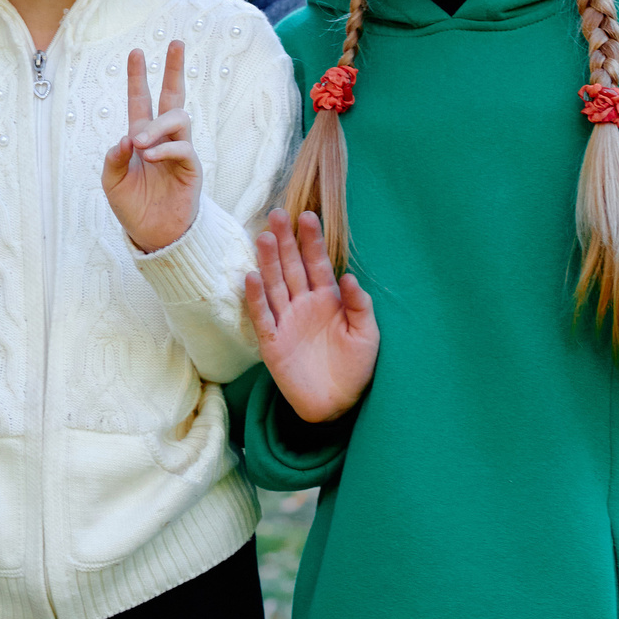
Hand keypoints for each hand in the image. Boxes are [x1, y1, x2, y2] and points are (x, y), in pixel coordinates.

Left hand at [101, 40, 198, 250]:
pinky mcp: (191, 168)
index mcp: (141, 138)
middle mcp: (162, 139)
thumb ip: (114, 158)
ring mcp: (179, 151)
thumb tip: (126, 138)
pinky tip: (149, 155)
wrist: (153, 235)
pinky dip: (165, 148)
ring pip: (178, 118)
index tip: (136, 52)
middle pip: (172, 96)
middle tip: (176, 43)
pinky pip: (183, 147)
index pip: (140, 101)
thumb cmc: (133, 207)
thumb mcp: (112, 181)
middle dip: (174, 69)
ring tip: (140, 142)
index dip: (138, 78)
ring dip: (157, 126)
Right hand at [243, 208, 378, 423]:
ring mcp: (286, 321)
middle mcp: (303, 304)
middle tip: (277, 214)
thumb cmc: (355, 368)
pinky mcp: (272, 341)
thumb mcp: (367, 335)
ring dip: (268, 262)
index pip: (316, 263)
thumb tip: (350, 277)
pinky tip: (251, 277)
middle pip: (291, 267)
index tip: (307, 216)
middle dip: (284, 242)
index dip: (311, 241)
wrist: (338, 404)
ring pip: (274, 285)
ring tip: (263, 237)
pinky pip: (262, 316)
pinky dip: (256, 298)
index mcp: (327, 299)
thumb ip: (360, 306)